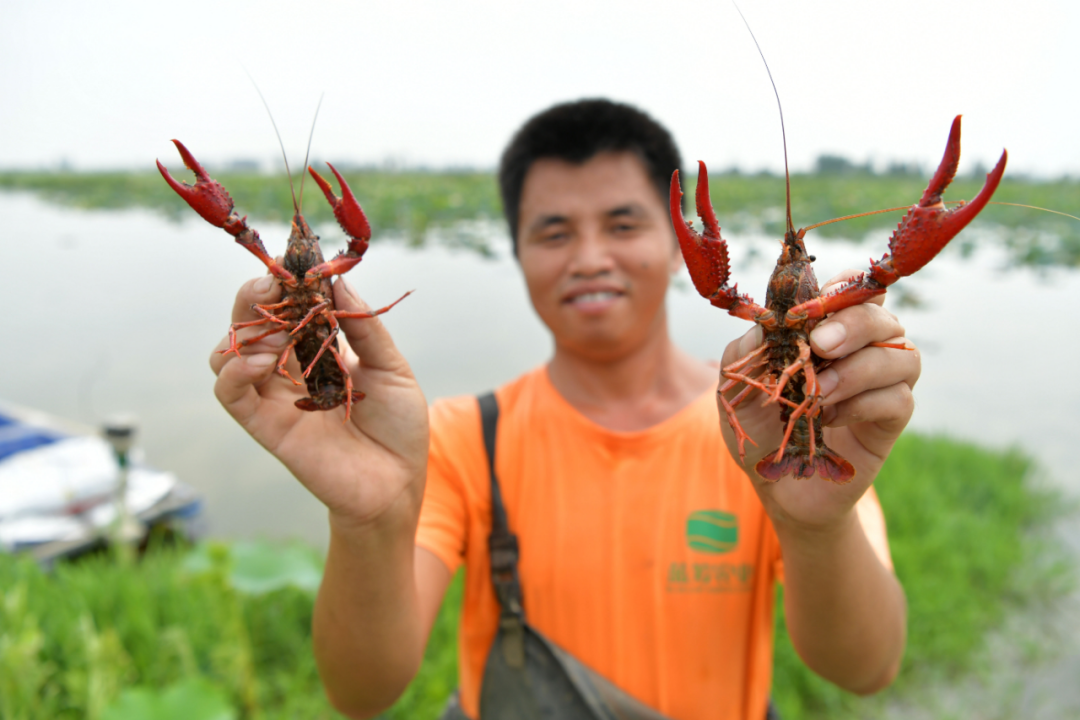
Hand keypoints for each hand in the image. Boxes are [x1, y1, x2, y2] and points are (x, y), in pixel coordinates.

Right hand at [209, 273, 428, 529]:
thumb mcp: (391, 368)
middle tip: (272, 283)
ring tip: (276, 333)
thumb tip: (339, 279)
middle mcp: (288, 369)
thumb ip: (364, 328)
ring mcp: (273, 397)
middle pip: (248, 323)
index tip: (293, 263)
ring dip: (243, 333)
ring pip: (227, 354)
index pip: (286, 307)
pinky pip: (230, 393)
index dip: (283, 284)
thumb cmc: (398, 425)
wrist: (397, 482)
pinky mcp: (264, 426)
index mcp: (317, 349)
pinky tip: (262, 361)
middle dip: (252, 297)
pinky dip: (235, 370)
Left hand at [718, 270, 920, 529]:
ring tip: (820, 392)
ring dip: (859, 368)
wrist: (774, 485)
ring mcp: (881, 385)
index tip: (824, 295)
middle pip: (884, 317)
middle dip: (854, 324)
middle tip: (818, 345)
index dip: (849, 285)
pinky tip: (831, 417)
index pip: (856, 291)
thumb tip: (768, 322)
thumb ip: (749, 350)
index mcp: (828, 330)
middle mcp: (863, 350)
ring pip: (902, 355)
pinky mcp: (890, 422)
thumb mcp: (738, 385)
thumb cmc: (760, 426)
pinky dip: (864, 403)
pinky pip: (899, 399)